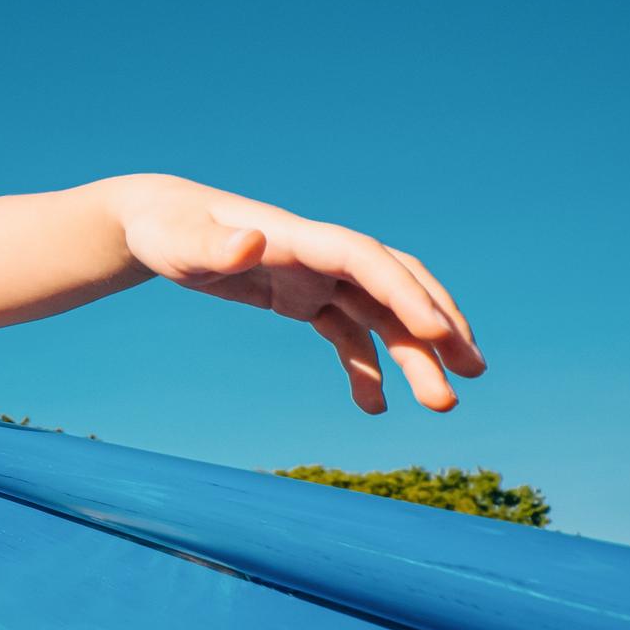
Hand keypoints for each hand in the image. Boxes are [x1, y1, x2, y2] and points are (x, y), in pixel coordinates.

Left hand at [117, 178, 485, 413]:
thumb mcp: (180, 240)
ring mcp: (314, 277)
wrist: (157, 222)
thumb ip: (215, 245)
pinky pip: (347, 334)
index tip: (436, 333)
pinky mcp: (303, 298)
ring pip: (380, 316)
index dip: (404, 292)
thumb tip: (248, 243)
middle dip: (436, 325)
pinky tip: (374, 407)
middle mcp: (318, 255)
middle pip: (393, 286)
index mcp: (298, 238)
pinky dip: (365, 367)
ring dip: (415, 355)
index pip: (366, 260)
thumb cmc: (166, 228)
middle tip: (472, 373)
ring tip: (443, 402)